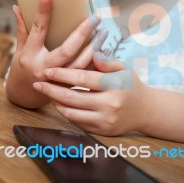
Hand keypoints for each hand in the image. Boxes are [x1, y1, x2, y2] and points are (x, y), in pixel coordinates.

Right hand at [6, 0, 106, 107]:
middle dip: (82, 33)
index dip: (42, 13)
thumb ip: (22, 29)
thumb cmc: (22, 68)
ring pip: (80, 64)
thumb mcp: (19, 49)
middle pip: (66, 50)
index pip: (37, 31)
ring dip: (94, 47)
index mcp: (30, 55)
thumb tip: (17, 7)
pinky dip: (96, 62)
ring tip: (103, 32)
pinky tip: (105, 50)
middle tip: (94, 18)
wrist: (24, 95)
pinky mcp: (68, 87)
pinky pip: (85, 74)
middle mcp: (44, 68)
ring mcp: (57, 80)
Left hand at [33, 52, 150, 135]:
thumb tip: (93, 51)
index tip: (47, 71)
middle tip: (37, 84)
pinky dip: (64, 112)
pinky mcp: (101, 131)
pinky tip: (57, 103)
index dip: (61, 74)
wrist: (145, 110)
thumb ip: (106, 60)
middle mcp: (109, 105)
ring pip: (70, 112)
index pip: (81, 78)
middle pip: (71, 97)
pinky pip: (76, 122)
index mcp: (114, 85)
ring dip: (54, 102)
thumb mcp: (123, 68)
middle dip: (51, 90)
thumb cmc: (130, 84)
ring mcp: (105, 120)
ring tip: (45, 92)